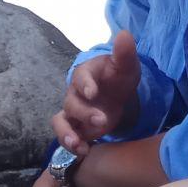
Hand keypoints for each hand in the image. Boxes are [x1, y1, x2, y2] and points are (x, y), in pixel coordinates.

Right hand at [54, 30, 140, 152]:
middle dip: (84, 113)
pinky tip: (85, 152)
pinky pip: (66, 135)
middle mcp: (74, 92)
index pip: (81, 77)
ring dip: (67, 134)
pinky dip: (73, 145)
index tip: (92, 92)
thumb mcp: (126, 66)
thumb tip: (124, 34)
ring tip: (78, 146)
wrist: (116, 94)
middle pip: (72, 103)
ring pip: (61, 122)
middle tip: (102, 121)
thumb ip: (124, 53)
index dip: (85, 84)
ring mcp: (73, 111)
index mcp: (85, 74)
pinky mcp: (75, 127)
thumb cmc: (118, 77)